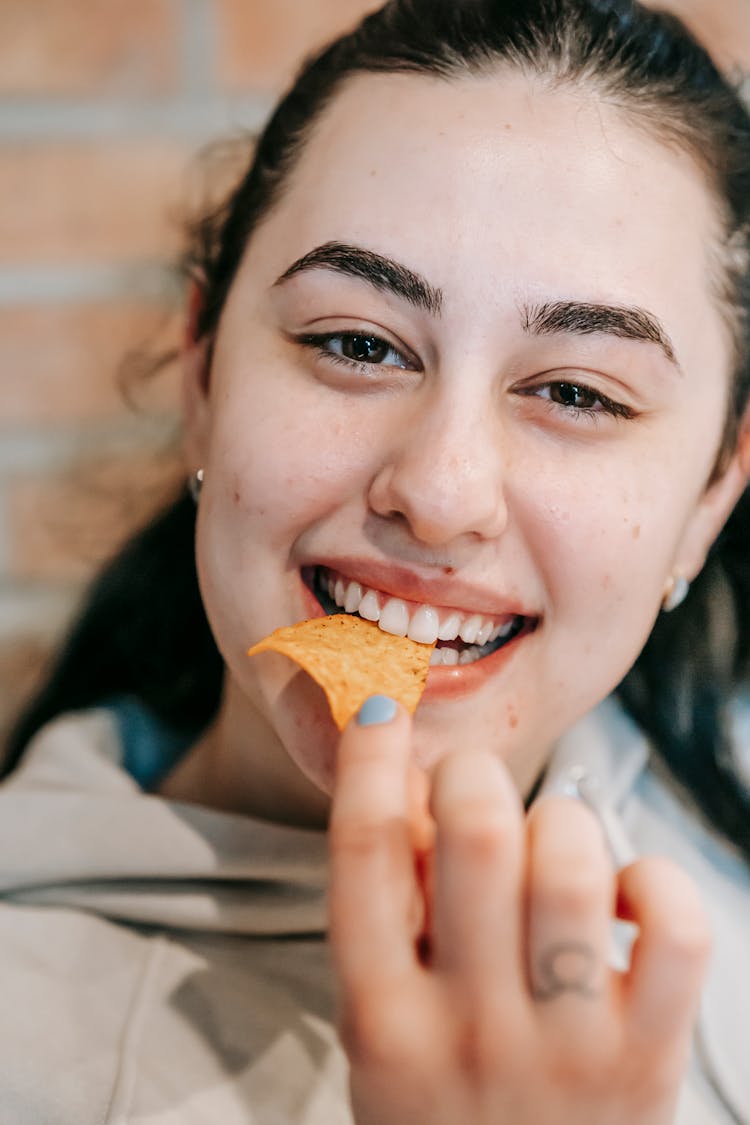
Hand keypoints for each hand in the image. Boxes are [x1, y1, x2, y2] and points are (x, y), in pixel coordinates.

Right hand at [328, 698, 710, 1124]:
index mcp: (380, 1018)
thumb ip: (392, 914)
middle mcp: (468, 1030)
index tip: (384, 706)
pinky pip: (673, 923)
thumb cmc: (443, 1107)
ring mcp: (564, 1048)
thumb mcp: (383, 1028)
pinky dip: (653, 878)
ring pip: (576, 861)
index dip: (370, 760)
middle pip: (479, 833)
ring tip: (553, 852)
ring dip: (563, 824)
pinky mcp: (649, 1059)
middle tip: (475, 786)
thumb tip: (408, 778)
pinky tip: (624, 895)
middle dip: (476, 775)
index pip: (364, 853)